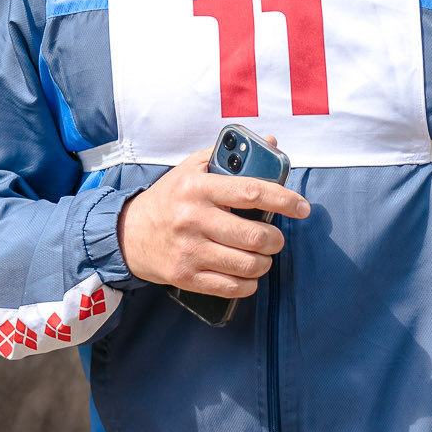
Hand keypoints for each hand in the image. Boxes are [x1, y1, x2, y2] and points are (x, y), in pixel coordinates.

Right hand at [117, 147, 309, 298]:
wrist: (129, 233)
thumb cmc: (169, 198)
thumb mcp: (193, 168)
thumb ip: (231, 156)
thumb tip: (272, 143)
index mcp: (198, 187)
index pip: (252, 191)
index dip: (284, 199)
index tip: (302, 207)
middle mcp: (193, 218)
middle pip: (254, 236)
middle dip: (276, 240)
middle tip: (275, 238)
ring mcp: (189, 250)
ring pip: (247, 265)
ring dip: (264, 263)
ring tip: (262, 256)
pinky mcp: (186, 276)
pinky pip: (231, 287)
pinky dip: (248, 284)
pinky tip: (247, 275)